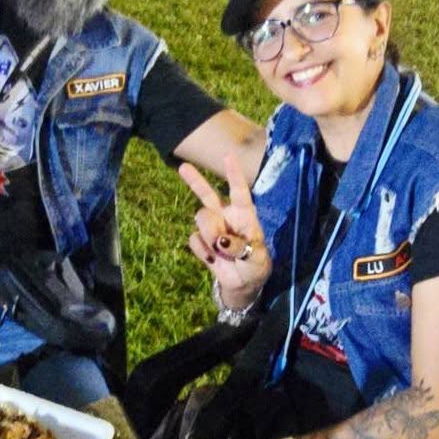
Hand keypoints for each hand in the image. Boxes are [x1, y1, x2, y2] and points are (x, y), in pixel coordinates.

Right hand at [178, 150, 271, 308]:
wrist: (243, 283)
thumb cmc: (255, 265)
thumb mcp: (256, 259)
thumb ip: (241, 248)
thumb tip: (221, 241)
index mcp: (244, 214)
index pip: (239, 192)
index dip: (234, 174)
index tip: (228, 156)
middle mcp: (226, 216)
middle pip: (207, 195)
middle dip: (195, 181)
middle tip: (183, 167)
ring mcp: (211, 228)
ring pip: (200, 219)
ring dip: (209, 234)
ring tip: (221, 251)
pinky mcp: (201, 242)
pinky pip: (194, 240)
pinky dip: (203, 252)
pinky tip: (214, 259)